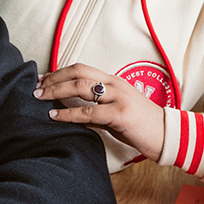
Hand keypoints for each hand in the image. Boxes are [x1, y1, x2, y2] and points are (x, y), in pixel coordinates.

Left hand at [35, 64, 165, 161]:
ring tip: (40, 98)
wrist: (167, 135)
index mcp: (113, 81)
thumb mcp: (116, 112)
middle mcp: (115, 84)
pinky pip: (89, 112)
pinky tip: (54, 116)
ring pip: (81, 87)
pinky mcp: (120, 114)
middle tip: (36, 87)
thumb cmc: (141, 125)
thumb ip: (96, 109)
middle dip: (54, 78)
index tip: (42, 78)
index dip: (59, 72)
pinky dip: (68, 113)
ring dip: (56, 91)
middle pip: (78, 72)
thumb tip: (71, 112)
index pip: (81, 69)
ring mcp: (118, 98)